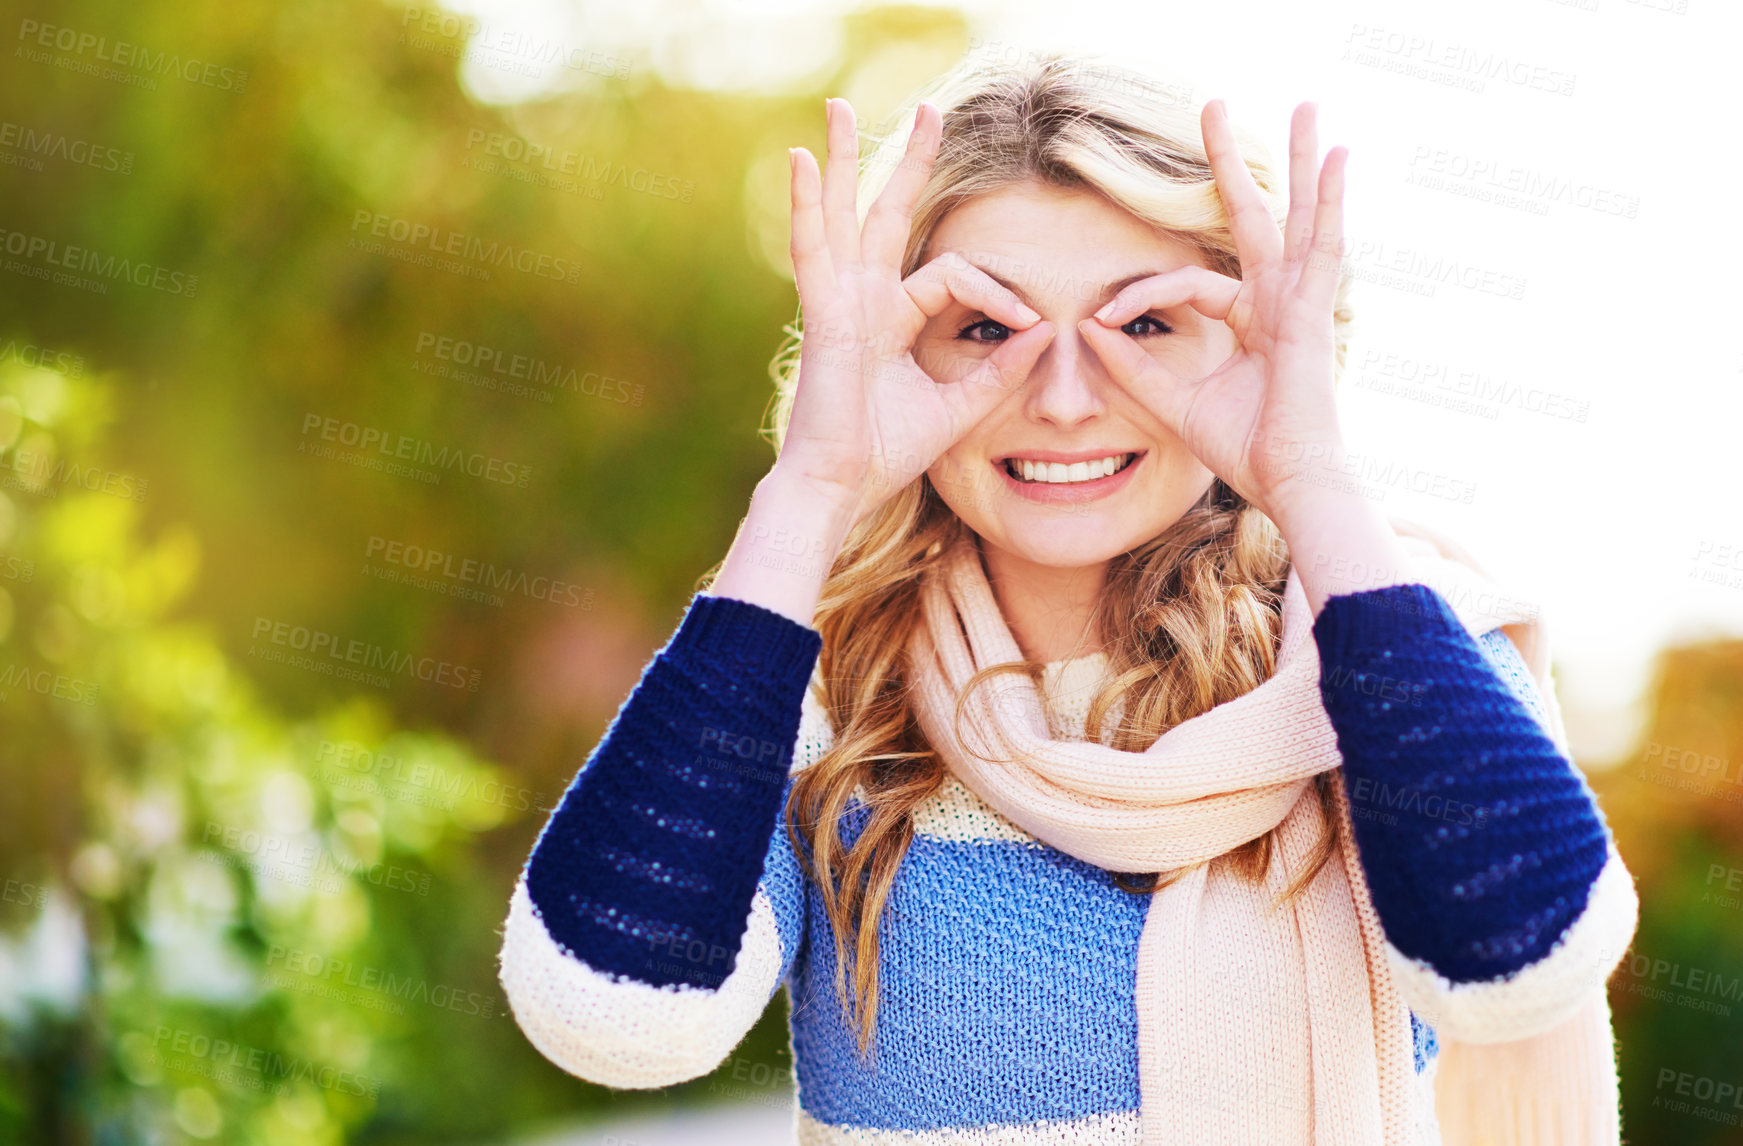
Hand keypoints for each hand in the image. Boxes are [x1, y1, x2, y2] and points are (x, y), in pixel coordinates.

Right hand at [775, 97, 1056, 531]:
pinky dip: (805, 203)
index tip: (1034, 322)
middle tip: (928, 109)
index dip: (998, 291)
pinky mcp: (823, 314)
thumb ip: (999, 369)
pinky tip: (799, 159)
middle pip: (886, 215)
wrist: (841, 488)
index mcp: (892, 319)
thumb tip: (1046, 331)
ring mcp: (838, 301)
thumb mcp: (959, 406)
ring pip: (843, 216)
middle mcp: (863, 300)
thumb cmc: (885, 455)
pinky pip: (813, 248)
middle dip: (909, 163)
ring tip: (838, 105)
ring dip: (841, 160)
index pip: (951, 275)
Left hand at [1075, 100, 1348, 522]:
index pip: (1187, 283)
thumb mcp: (1173, 402)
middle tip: (1214, 106)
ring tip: (1304, 105)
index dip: (1141, 293)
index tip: (1099, 317)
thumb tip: (1088, 330)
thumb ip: (1133, 366)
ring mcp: (1299, 302)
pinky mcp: (1313, 311)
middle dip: (1234, 165)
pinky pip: (1322, 245)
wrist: (1286, 480)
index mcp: (1248, 322)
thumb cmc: (1243, 450)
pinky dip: (1329, 201)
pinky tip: (1336, 156)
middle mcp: (1276, 302)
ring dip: (1297, 161)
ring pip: (1296, 217)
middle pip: (1255, 219)